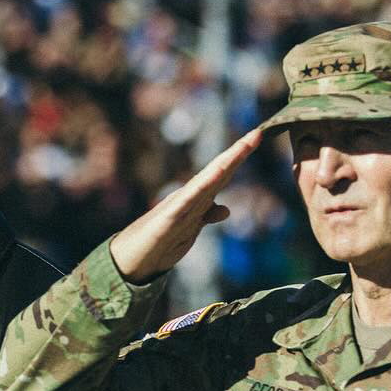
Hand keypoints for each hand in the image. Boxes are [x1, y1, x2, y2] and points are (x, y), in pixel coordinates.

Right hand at [109, 128, 260, 283]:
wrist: (132, 258)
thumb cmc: (159, 242)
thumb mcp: (190, 230)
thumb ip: (207, 217)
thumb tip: (226, 209)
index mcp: (196, 199)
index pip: (222, 175)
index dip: (239, 157)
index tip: (258, 136)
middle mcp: (188, 197)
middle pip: (217, 172)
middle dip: (237, 153)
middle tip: (257, 133)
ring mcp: (177, 206)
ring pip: (205, 182)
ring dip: (223, 165)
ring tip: (241, 148)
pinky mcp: (166, 221)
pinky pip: (186, 203)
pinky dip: (200, 189)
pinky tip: (214, 178)